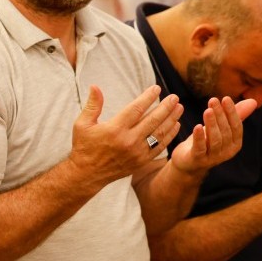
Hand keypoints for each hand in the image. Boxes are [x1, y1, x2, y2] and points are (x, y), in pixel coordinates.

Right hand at [68, 84, 182, 187]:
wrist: (86, 174)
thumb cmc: (84, 146)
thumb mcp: (82, 124)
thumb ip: (92, 105)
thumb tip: (95, 86)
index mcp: (114, 129)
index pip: (136, 109)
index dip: (148, 97)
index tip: (157, 88)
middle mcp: (128, 140)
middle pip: (153, 120)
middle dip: (166, 107)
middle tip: (174, 97)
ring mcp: (136, 152)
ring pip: (159, 133)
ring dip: (171, 119)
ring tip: (179, 108)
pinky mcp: (141, 161)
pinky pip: (159, 147)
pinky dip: (169, 136)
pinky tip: (175, 125)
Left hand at [169, 96, 255, 174]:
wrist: (188, 162)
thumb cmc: (206, 141)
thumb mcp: (220, 127)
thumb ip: (236, 115)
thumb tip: (253, 101)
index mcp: (235, 144)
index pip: (236, 126)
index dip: (232, 112)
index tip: (225, 98)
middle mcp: (226, 152)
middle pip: (225, 132)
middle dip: (220, 115)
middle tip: (213, 100)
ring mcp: (213, 158)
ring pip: (215, 139)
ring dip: (211, 124)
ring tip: (207, 110)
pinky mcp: (198, 160)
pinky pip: (200, 148)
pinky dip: (199, 137)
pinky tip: (197, 126)